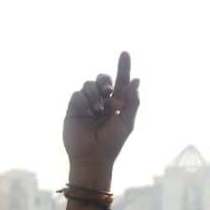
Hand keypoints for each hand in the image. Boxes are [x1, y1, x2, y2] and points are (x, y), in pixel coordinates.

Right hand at [62, 52, 139, 187]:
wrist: (92, 157)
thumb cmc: (111, 143)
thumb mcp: (127, 122)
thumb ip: (132, 102)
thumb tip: (136, 81)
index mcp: (116, 104)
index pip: (120, 82)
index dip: (123, 67)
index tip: (125, 53)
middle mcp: (101, 102)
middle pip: (102, 79)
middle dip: (106, 81)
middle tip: (109, 92)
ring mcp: (86, 105)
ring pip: (89, 85)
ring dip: (95, 95)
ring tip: (98, 111)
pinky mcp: (73, 110)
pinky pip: (77, 95)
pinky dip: (84, 101)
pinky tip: (88, 114)